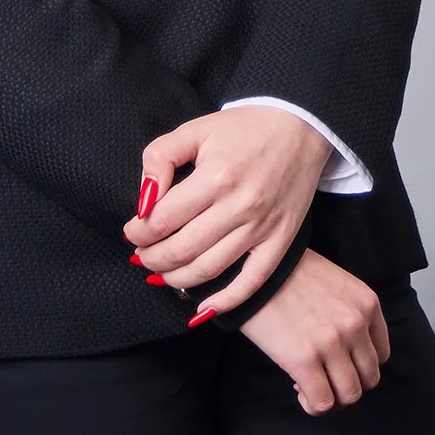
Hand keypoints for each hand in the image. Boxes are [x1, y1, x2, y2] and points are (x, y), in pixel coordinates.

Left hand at [123, 107, 331, 310]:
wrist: (302, 126)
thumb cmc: (246, 127)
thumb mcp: (197, 128)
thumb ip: (160, 157)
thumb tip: (144, 200)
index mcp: (216, 177)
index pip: (162, 220)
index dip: (138, 231)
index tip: (132, 230)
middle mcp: (239, 207)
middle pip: (181, 250)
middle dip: (151, 258)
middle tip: (141, 255)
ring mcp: (262, 227)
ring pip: (209, 270)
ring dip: (176, 279)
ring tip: (161, 273)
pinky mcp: (281, 240)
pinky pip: (252, 281)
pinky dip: (225, 301)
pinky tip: (202, 308)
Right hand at [237, 249, 390, 414]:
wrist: (254, 268)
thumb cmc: (288, 273)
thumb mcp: (334, 284)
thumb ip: (348, 313)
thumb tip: (345, 351)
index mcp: (367, 303)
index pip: (381, 355)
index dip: (358, 365)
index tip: (336, 361)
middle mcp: (356, 324)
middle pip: (368, 378)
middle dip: (346, 384)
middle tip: (323, 376)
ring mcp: (333, 343)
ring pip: (349, 395)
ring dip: (331, 397)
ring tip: (309, 384)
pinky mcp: (305, 360)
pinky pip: (322, 402)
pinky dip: (313, 404)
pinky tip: (297, 387)